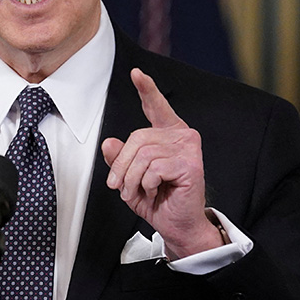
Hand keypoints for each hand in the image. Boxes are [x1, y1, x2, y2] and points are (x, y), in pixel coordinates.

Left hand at [102, 68, 222, 258]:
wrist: (178, 225)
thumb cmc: (158, 201)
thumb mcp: (130, 178)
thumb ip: (121, 158)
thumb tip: (109, 143)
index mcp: (168, 135)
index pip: (155, 107)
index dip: (146, 89)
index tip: (137, 74)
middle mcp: (181, 136)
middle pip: (138, 137)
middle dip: (122, 165)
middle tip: (119, 186)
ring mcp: (188, 149)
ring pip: (143, 155)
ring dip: (132, 179)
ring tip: (138, 192)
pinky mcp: (190, 164)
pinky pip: (153, 168)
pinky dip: (146, 184)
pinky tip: (154, 191)